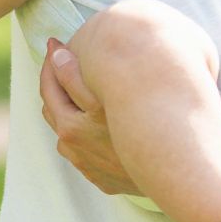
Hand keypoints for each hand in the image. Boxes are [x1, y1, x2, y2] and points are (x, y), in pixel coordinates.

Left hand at [38, 38, 139, 194]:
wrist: (172, 173)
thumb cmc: (142, 130)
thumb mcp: (106, 99)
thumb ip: (75, 76)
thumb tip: (55, 53)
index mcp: (69, 127)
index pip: (48, 89)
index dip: (50, 62)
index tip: (55, 42)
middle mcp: (73, 149)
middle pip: (55, 110)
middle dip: (59, 85)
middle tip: (70, 62)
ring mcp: (88, 166)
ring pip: (70, 132)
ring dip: (73, 111)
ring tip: (90, 91)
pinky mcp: (104, 178)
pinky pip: (88, 150)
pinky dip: (90, 133)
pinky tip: (107, 123)